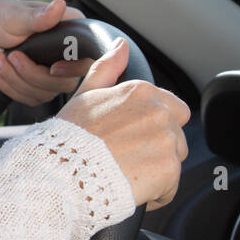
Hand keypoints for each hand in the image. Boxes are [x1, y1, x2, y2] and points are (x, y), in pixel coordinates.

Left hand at [0, 0, 93, 105]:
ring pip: (45, 93)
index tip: (52, 68)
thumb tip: (59, 5)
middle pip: (64, 83)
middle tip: (10, 57)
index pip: (87, 61)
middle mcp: (69, 57)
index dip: (73, 69)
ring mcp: (55, 74)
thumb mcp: (19, 15)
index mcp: (73, 34)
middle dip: (32, 74)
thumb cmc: (6, 16)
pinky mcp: (40, 86)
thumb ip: (39, 16)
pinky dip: (10, 88)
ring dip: (16, 80)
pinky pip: (30, 98)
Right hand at [57, 38, 190, 210]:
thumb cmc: (69, 137)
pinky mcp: (169, 169)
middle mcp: (159, 111)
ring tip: (128, 176)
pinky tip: (134, 192)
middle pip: (176, 134)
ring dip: (157, 171)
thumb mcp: (85, 95)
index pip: (171, 108)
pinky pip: (171, 186)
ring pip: (174, 159)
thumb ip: (107, 67)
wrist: (63, 172)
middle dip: (159, 148)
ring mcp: (166, 140)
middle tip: (129, 160)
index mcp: (141, 91)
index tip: (132, 140)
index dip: (152, 127)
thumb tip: (121, 45)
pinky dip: (157, 194)